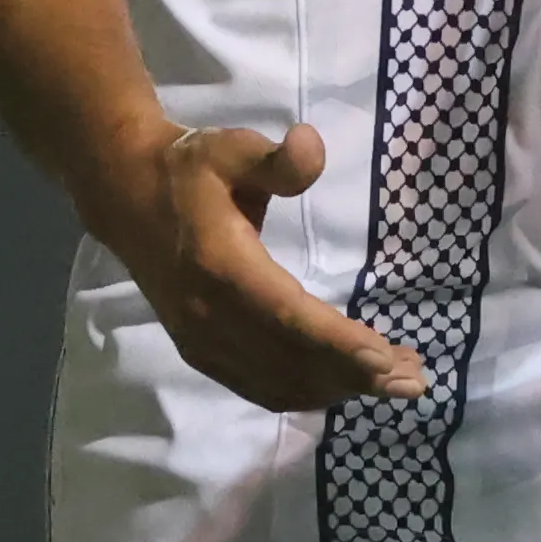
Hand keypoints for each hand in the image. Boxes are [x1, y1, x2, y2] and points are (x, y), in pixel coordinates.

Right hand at [88, 120, 429, 411]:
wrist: (127, 196)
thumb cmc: (191, 170)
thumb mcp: (231, 149)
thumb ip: (275, 159)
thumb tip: (311, 146)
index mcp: (221, 268)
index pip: (288, 317)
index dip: (337, 343)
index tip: (386, 358)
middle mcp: (209, 317)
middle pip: (290, 361)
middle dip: (354, 376)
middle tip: (413, 380)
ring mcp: (202, 340)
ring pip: (277, 382)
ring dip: (337, 390)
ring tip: (393, 385)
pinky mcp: (200, 350)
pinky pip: (257, 387)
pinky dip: (302, 395)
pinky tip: (340, 390)